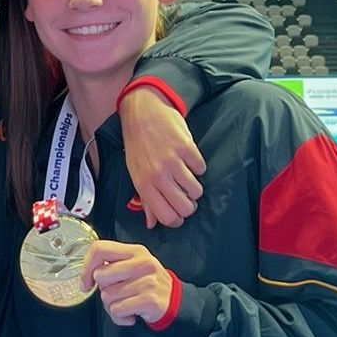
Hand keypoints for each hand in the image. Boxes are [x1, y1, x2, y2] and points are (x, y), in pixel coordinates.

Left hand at [83, 240, 172, 326]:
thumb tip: (87, 276)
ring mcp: (147, 281)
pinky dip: (119, 317)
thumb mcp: (134, 265)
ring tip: (126, 304)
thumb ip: (113, 264)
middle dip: (103, 289)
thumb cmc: (147, 283)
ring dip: (111, 306)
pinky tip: (131, 314)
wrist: (175, 301)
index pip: (100, 249)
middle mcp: (142, 263)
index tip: (87, 281)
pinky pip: (117, 310)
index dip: (87, 266)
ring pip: (107, 296)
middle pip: (100, 275)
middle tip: (117, 293)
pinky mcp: (149, 300)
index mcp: (135, 251)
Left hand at [118, 85, 204, 229]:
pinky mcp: (187, 148)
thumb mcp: (135, 173)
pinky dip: (198, 166)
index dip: (177, 220)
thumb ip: (145, 200)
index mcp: (144, 185)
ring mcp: (173, 161)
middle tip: (186, 195)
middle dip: (189, 205)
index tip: (179, 214)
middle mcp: (158, 176)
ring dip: (194, 186)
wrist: (142, 113)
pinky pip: (201, 169)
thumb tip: (152, 224)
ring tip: (187, 176)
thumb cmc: (137, 145)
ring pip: (196, 191)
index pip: (167, 217)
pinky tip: (188, 159)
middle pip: (186, 208)